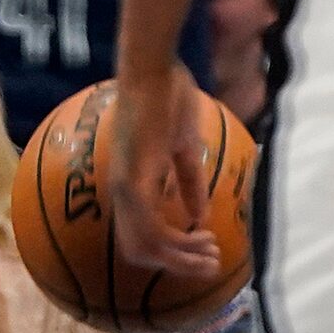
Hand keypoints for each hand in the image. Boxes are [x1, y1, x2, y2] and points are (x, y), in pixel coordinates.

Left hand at [110, 68, 221, 274]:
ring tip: (211, 254)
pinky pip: (150, 226)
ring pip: (144, 245)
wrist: (153, 68)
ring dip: (180, 257)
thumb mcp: (184, 148)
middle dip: (177, 264)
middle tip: (211, 263)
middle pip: (138, 251)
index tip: (207, 248)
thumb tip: (200, 218)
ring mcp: (125, 185)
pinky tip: (200, 235)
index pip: (141, 236)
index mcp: (131, 183)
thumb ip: (189, 183)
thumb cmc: (168, 98)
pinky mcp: (135, 178)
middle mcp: (122, 190)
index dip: (172, 252)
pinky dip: (175, 240)